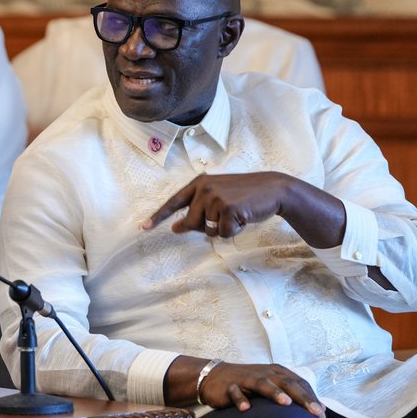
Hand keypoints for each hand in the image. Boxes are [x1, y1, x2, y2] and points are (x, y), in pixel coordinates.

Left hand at [143, 172, 345, 248]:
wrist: (273, 189)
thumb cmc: (244, 196)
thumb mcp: (217, 200)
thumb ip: (196, 212)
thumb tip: (176, 228)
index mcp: (199, 183)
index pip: (174, 202)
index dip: (159, 217)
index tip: (144, 228)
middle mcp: (203, 188)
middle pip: (191, 223)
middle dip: (207, 227)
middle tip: (226, 215)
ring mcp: (215, 197)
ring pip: (208, 230)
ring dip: (223, 229)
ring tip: (237, 214)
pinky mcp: (227, 208)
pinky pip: (223, 233)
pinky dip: (234, 231)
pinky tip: (243, 217)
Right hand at [200, 361, 325, 417]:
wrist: (214, 376)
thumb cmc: (249, 385)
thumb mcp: (271, 386)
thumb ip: (292, 395)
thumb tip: (319, 412)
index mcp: (276, 372)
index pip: (298, 383)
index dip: (311, 397)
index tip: (322, 415)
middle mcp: (264, 373)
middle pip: (286, 383)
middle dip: (302, 397)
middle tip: (315, 412)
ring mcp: (247, 379)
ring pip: (263, 384)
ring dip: (274, 392)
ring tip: (286, 403)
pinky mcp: (230, 386)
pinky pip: (236, 392)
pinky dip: (241, 399)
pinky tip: (246, 409)